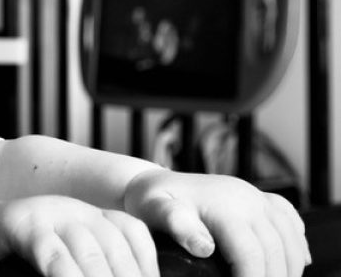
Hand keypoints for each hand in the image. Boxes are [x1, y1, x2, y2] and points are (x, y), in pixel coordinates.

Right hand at [0, 195, 159, 276]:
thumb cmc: (32, 253)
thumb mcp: (70, 256)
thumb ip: (96, 265)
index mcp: (95, 216)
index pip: (134, 234)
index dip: (147, 264)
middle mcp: (77, 210)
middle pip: (113, 243)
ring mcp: (50, 214)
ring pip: (86, 247)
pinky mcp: (23, 225)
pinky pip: (49, 250)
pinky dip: (63, 271)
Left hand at [123, 169, 310, 276]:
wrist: (155, 182)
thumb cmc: (152, 201)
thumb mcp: (156, 211)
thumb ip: (179, 226)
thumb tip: (205, 248)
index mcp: (225, 206)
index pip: (252, 253)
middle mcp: (247, 199)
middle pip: (276, 249)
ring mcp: (256, 197)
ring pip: (289, 237)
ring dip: (289, 266)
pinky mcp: (260, 198)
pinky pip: (290, 221)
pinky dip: (296, 244)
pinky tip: (294, 263)